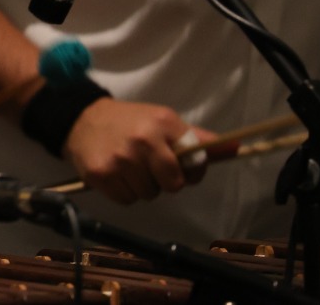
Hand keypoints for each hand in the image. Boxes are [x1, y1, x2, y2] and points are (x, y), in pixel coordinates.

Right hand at [62, 98, 212, 203]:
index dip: (189, 170)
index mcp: (163, 122)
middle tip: (150, 167)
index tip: (177, 165)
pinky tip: (116, 175)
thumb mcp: (162, 121)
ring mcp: (120, 158)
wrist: (82, 119)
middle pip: (172, 185)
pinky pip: (126, 200)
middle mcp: (142, 139)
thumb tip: (236, 148)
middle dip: (164, 181)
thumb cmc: (130, 122)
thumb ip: (197, 138)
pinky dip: (124, 192)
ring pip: (148, 195)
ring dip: (142, 187)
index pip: (194, 162)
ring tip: (130, 168)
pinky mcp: (101, 174)